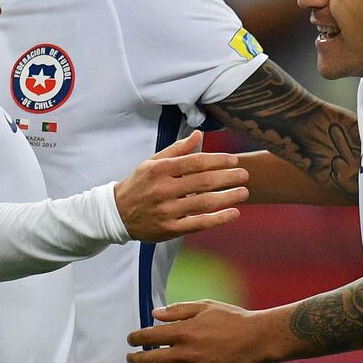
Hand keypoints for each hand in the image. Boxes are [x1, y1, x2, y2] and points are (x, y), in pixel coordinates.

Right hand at [114, 130, 248, 241]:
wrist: (117, 213)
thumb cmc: (139, 184)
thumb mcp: (152, 162)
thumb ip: (177, 149)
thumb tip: (199, 134)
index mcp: (160, 169)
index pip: (196, 162)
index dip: (218, 160)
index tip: (234, 161)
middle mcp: (164, 189)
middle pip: (203, 181)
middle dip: (228, 177)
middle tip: (245, 175)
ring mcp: (167, 210)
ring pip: (204, 203)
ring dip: (228, 197)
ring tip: (244, 192)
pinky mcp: (170, 228)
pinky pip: (199, 223)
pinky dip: (218, 219)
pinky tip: (234, 213)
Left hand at [127, 300, 281, 362]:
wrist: (259, 340)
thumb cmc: (233, 320)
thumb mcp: (205, 306)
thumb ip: (178, 310)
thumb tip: (154, 314)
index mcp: (184, 331)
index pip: (149, 337)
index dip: (135, 338)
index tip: (131, 340)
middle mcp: (186, 353)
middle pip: (150, 361)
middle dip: (135, 360)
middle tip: (131, 358)